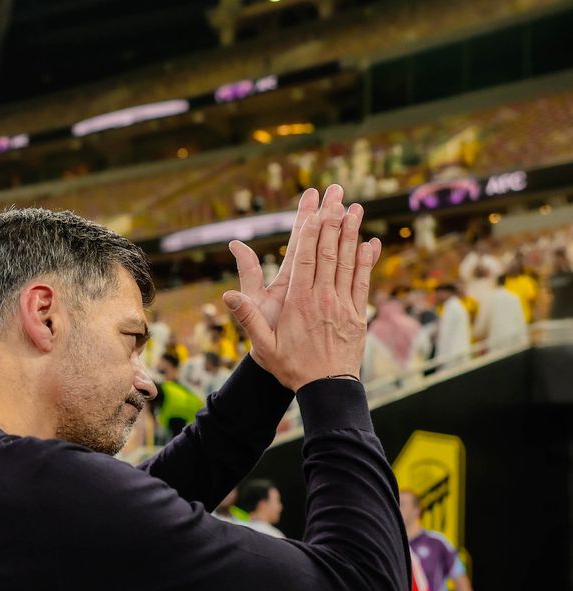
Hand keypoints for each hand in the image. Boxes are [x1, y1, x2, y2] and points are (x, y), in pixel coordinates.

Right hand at [224, 184, 381, 390]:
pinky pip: (362, 281)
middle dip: (333, 221)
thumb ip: (247, 318)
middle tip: (338, 195)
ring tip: (356, 209)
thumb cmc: (291, 367)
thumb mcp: (262, 346)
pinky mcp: (357, 315)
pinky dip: (366, 261)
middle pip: (329, 252)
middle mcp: (322, 299)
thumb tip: (227, 295)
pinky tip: (370, 243)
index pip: (305, 259)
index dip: (310, 232)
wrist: (326, 388)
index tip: (314, 209)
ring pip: (348, 262)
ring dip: (352, 234)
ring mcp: (342, 305)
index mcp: (298, 302)